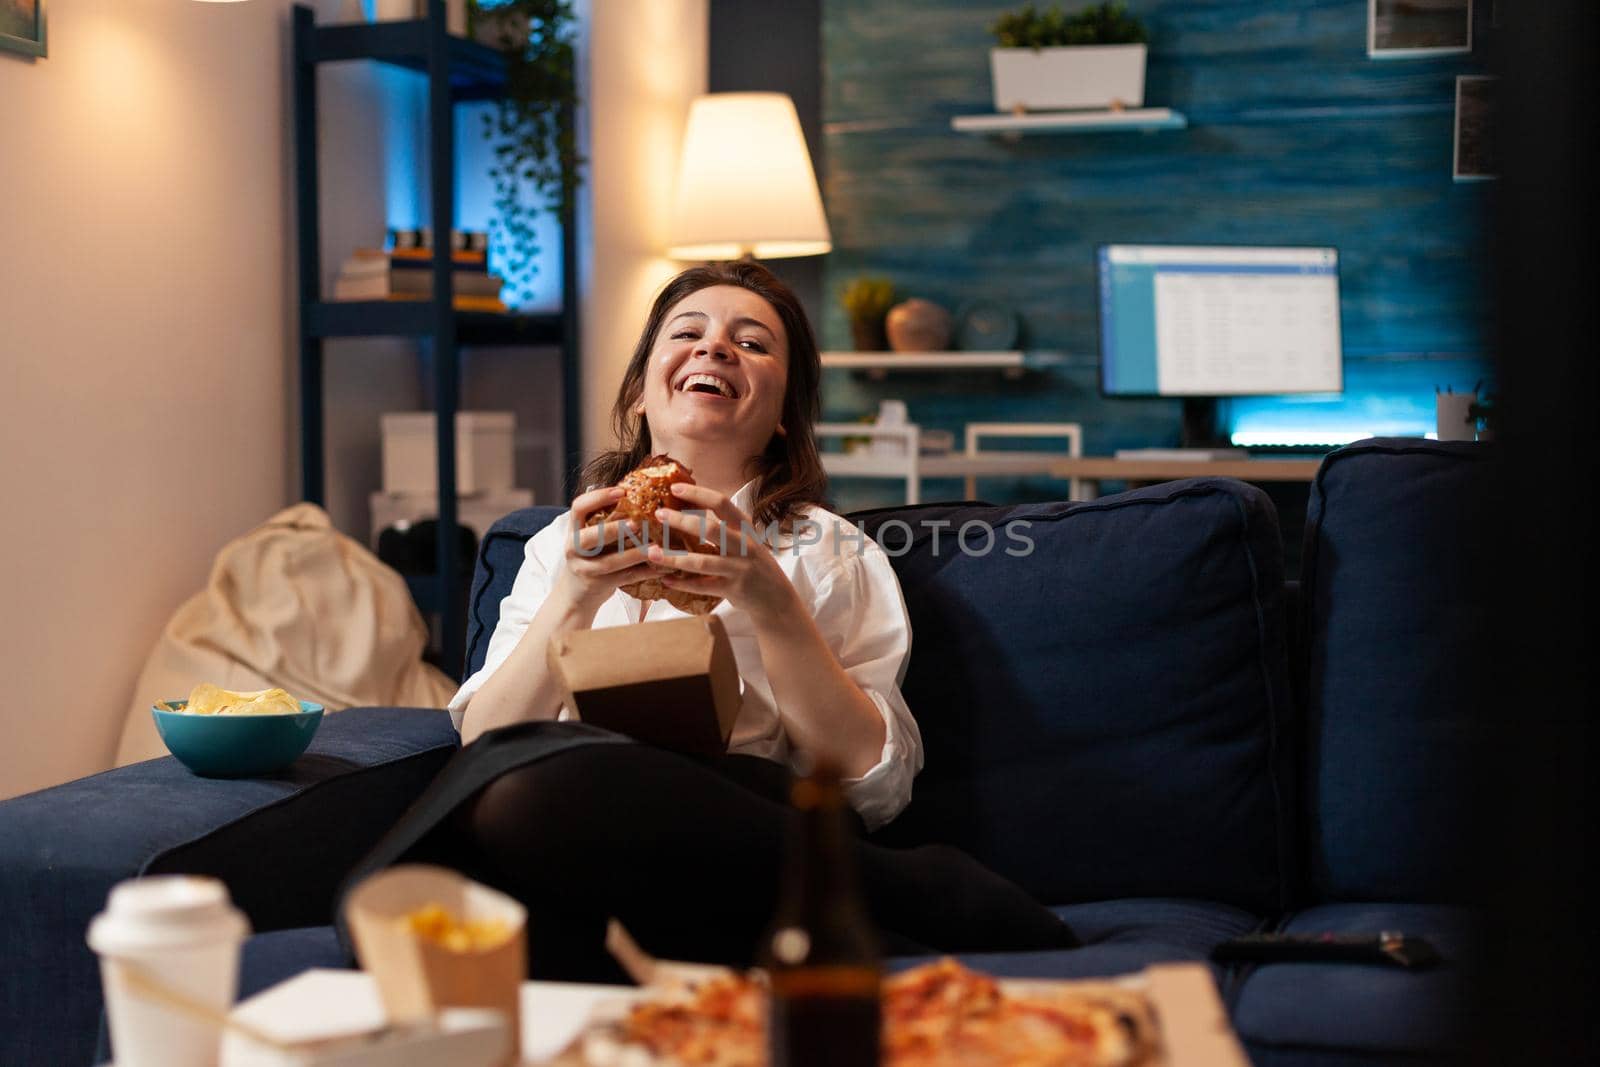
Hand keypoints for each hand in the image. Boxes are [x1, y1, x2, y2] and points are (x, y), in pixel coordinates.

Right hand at [549, 485, 655, 614]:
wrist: (575, 595)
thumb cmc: (590, 557)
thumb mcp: (590, 537)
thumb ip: (605, 520)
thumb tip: (639, 493)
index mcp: (574, 530)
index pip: (578, 508)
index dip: (598, 497)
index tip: (621, 491)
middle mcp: (574, 548)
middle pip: (588, 538)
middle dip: (612, 530)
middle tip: (636, 523)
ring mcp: (584, 569)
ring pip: (609, 562)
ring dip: (634, 554)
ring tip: (655, 548)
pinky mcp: (598, 586)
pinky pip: (624, 578)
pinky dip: (644, 572)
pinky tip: (661, 567)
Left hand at [648, 482, 800, 624]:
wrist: (778, 599)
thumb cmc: (755, 565)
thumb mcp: (748, 541)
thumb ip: (727, 528)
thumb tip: (692, 511)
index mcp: (745, 529)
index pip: (722, 503)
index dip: (698, 493)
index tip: (675, 488)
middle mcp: (744, 546)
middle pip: (710, 529)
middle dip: (681, 521)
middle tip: (658, 515)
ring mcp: (739, 569)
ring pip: (701, 562)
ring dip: (674, 558)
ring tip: (652, 553)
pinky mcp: (733, 590)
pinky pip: (702, 586)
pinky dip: (682, 584)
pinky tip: (666, 580)